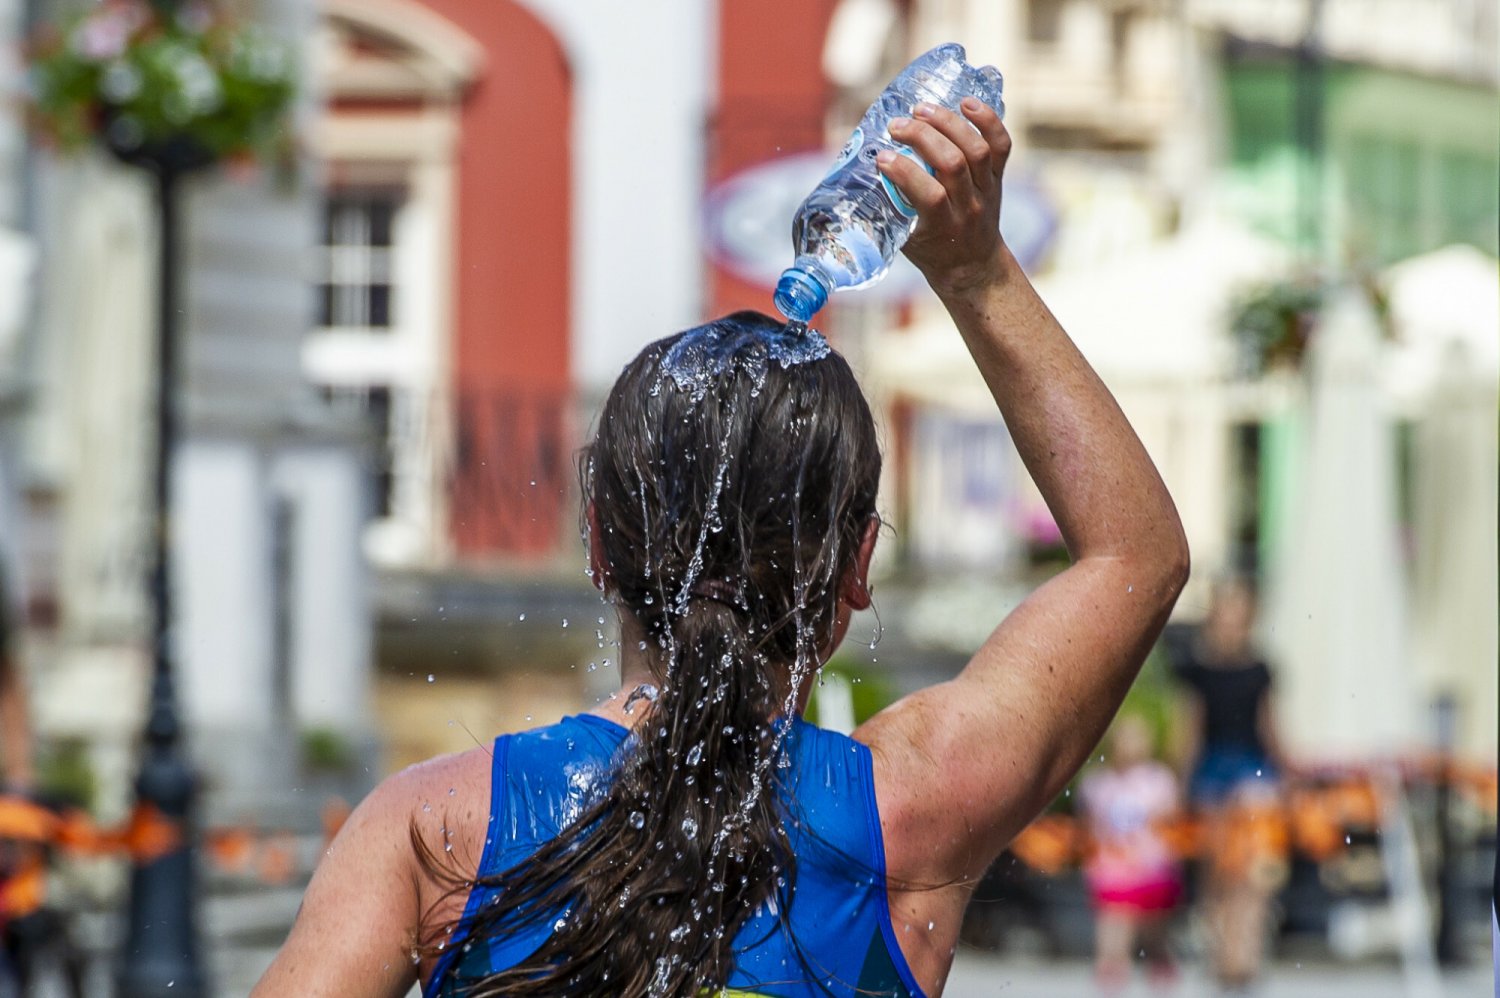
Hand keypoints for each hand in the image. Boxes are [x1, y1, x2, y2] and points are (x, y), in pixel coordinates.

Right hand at [878, 98, 1010, 297]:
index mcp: (942, 227)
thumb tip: (858, 171)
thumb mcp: (904, 239)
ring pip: (976, 150)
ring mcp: (987, 191)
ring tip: (922, 109)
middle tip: (897, 125)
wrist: (973, 267)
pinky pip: (1000, 145)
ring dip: (949, 123)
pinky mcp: (998, 178)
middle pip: (953, 164)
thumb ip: (887, 208)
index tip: (881, 157)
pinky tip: (967, 102)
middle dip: (923, 137)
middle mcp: (968, 208)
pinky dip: (988, 120)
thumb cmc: (930, 251)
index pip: (930, 195)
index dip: (905, 172)